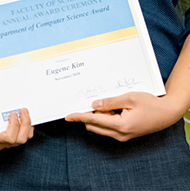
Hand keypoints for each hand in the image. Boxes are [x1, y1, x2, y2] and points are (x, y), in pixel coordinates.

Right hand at [0, 98, 32, 150]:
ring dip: (27, 124)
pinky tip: (26, 118)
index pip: (8, 138)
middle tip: (22, 110)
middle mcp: (2, 143)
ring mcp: (11, 142)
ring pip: (24, 138)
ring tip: (25, 112)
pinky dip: (29, 127)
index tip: (13, 113)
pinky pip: (28, 136)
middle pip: (19, 139)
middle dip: (24, 124)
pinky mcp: (17, 138)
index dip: (14, 126)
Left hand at [65, 91, 184, 141]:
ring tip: (114, 104)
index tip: (67, 116)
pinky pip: (108, 127)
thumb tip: (94, 105)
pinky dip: (106, 118)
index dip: (79, 117)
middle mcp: (120, 134)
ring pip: (100, 127)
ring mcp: (123, 136)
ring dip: (100, 116)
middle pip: (93, 126)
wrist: (167, 113)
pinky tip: (117, 109)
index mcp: (121, 125)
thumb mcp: (129, 98)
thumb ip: (110, 102)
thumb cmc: (151, 104)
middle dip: (91, 114)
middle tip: (99, 101)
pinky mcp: (125, 135)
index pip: (93, 120)